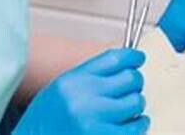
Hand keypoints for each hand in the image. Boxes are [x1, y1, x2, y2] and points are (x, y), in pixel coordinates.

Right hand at [14, 48, 148, 134]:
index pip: (114, 58)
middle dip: (134, 82)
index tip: (138, 58)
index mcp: (73, 80)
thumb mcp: (60, 90)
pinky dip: (138, 125)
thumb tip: (124, 67)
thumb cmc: (45, 122)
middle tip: (130, 88)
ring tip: (127, 110)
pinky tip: (131, 124)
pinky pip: (135, 128)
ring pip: (136, 102)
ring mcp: (94, 121)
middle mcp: (84, 98)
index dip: (132, 57)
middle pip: (130, 78)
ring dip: (136, 105)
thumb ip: (89, 78)